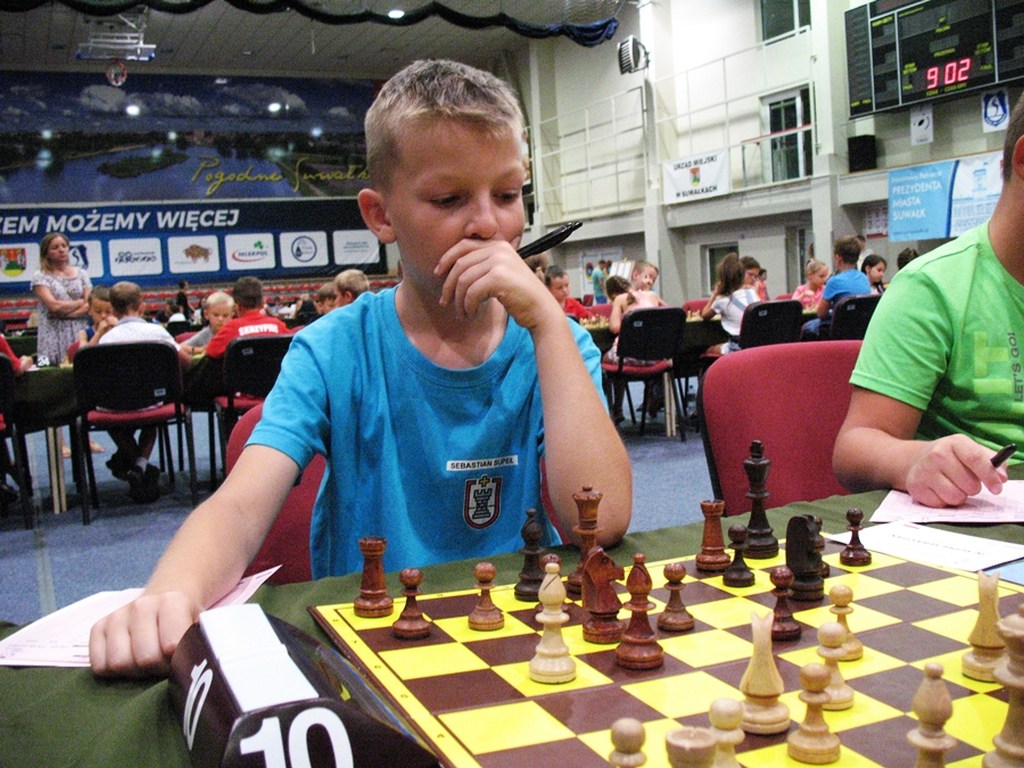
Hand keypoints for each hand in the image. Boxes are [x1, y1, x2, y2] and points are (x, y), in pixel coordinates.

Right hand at [89, 591, 200, 677]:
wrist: (164, 601)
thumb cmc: (185, 622)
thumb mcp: (201, 628)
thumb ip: (199, 645)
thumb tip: (193, 673)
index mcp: (172, 601)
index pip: (171, 646)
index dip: (177, 662)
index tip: (182, 661)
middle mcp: (142, 605)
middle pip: (145, 659)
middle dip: (157, 669)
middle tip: (165, 665)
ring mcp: (117, 615)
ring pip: (119, 663)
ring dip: (134, 672)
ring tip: (148, 664)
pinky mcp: (98, 627)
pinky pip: (99, 665)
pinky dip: (113, 672)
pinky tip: (129, 660)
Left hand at [435, 239, 556, 328]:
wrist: (541, 310)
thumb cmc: (520, 296)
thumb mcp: (501, 273)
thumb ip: (483, 266)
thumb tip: (452, 269)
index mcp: (498, 245)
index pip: (464, 245)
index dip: (447, 258)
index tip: (438, 273)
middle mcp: (499, 249)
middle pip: (460, 264)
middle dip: (448, 285)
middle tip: (444, 302)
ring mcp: (499, 262)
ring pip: (463, 280)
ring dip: (458, 300)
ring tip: (461, 313)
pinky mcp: (499, 278)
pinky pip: (471, 292)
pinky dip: (467, 306)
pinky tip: (471, 313)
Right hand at [904, 434, 1007, 506]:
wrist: (918, 459)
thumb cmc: (953, 458)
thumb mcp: (972, 451)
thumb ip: (992, 463)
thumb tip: (1002, 477)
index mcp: (955, 443)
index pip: (975, 458)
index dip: (989, 476)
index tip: (997, 488)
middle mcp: (937, 454)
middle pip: (968, 484)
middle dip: (973, 488)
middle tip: (966, 482)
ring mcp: (924, 470)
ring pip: (955, 497)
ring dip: (959, 496)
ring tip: (952, 486)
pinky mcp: (915, 486)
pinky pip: (941, 504)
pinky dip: (944, 501)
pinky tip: (938, 490)